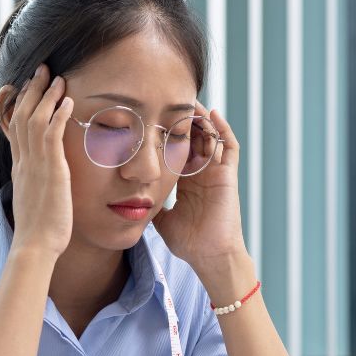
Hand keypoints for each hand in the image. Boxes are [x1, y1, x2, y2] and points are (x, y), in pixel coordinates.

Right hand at [2, 64, 75, 260]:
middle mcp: (24, 162)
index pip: (15, 129)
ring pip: (34, 120)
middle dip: (31, 91)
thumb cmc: (39, 231)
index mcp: (21, 168)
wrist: (35, 245)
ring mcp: (34, 165)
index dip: (20, 105)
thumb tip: (47, 184)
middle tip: (41, 71)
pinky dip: (58, 115)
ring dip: (46, 96)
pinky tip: (68, 102)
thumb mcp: (36, 201)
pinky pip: (51, 135)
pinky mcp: (50, 170)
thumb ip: (40, 186)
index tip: (27, 88)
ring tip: (58, 77)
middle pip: (21, 116)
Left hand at [152, 103, 248, 269]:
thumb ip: (149, 203)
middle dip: (183, 120)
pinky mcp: (227, 175)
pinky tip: (212, 113)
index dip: (166, 134)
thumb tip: (127, 196)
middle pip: (193, 137)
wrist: (210, 255)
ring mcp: (215, 172)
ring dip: (200, 119)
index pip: (176, 149)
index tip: (150, 118)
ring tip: (188, 100)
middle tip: (168, 100)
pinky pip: (229, 146)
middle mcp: (201, 173)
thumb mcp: (161, 218)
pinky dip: (222, 129)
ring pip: (210, 136)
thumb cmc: (188, 241)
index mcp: (186, 181)